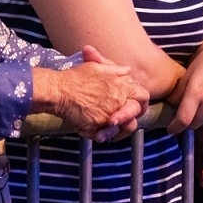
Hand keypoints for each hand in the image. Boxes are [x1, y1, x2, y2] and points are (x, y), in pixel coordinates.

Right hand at [34, 49, 148, 140]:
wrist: (59, 91)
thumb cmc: (75, 78)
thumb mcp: (96, 67)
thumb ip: (114, 69)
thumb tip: (127, 69)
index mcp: (122, 86)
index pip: (143, 96)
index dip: (140, 102)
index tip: (132, 105)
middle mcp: (119, 101)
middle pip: (138, 112)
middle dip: (133, 116)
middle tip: (121, 118)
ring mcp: (110, 115)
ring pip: (127, 127)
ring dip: (121, 128)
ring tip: (109, 126)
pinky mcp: (99, 128)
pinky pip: (108, 136)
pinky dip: (105, 135)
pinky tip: (99, 133)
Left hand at [166, 38, 202, 135]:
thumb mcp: (189, 73)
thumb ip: (178, 92)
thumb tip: (170, 106)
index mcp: (197, 91)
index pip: (184, 119)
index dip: (175, 127)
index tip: (171, 129)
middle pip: (195, 124)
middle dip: (188, 122)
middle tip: (186, 113)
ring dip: (202, 116)